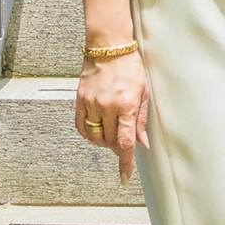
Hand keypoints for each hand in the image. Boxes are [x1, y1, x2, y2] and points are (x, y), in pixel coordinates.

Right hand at [75, 50, 149, 183]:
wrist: (109, 46)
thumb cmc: (130, 67)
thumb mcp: (144, 92)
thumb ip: (141, 120)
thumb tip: (142, 144)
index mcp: (126, 105)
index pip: (125, 142)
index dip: (125, 163)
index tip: (124, 177)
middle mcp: (107, 106)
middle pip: (109, 141)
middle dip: (117, 146)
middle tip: (123, 139)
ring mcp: (91, 103)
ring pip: (95, 136)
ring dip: (104, 141)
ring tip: (112, 131)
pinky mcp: (80, 99)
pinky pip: (81, 126)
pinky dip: (89, 133)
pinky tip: (96, 130)